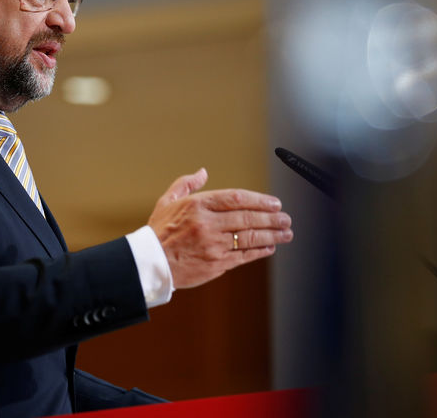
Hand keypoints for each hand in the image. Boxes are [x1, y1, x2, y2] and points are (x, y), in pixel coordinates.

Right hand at [148, 169, 292, 288]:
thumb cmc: (159, 231)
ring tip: (286, 232)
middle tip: (286, 218)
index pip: (236, 199)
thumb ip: (186, 184)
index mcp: (198, 206)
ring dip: (271, 235)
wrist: (150, 263)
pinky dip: (259, 251)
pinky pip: (243, 256)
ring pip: (249, 238)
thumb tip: (203, 172)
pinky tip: (270, 246)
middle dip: (271, 218)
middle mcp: (208, 224)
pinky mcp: (216, 264)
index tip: (274, 203)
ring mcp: (213, 245)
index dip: (259, 200)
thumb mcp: (168, 201)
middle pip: (247, 218)